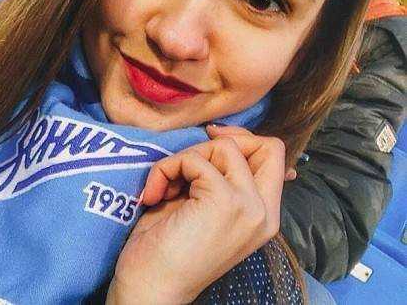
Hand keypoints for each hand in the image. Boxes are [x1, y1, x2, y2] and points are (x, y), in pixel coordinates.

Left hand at [108, 132, 286, 303]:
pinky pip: (194, 160)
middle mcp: (264, 212)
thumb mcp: (200, 206)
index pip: (274, 157)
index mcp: (263, 215)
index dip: (241, 140)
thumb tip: (221, 138)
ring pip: (226, 147)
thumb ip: (216, 177)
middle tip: (187, 161)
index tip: (206, 146)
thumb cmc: (166, 249)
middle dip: (221, 142)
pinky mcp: (225, 201)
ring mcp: (248, 207)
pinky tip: (155, 195)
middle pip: (268, 145)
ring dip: (184, 158)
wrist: (150, 287)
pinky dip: (166, 169)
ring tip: (166, 187)